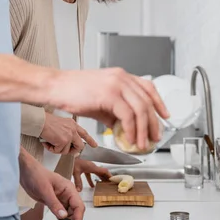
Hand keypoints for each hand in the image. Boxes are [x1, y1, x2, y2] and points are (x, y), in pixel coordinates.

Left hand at [19, 148, 84, 219]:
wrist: (25, 171)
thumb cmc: (36, 175)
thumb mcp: (45, 190)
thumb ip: (54, 204)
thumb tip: (63, 217)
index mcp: (69, 189)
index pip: (78, 206)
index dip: (78, 218)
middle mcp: (67, 195)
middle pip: (74, 213)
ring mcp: (61, 199)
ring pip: (67, 216)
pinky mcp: (54, 202)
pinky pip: (59, 215)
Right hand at [40, 113, 96, 155]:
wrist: (40, 121)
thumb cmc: (46, 122)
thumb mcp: (61, 124)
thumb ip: (67, 133)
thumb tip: (67, 144)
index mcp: (72, 124)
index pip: (84, 133)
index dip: (90, 140)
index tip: (95, 145)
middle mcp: (73, 129)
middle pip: (80, 146)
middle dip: (73, 151)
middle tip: (64, 150)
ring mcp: (69, 135)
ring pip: (66, 151)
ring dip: (57, 149)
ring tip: (50, 142)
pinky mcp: (63, 141)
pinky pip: (58, 151)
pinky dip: (51, 149)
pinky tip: (47, 142)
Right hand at [45, 68, 168, 151]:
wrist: (55, 87)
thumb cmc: (72, 92)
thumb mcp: (99, 101)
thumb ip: (114, 111)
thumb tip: (125, 127)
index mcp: (120, 76)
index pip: (148, 87)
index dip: (159, 102)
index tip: (165, 115)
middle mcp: (121, 77)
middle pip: (147, 100)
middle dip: (154, 122)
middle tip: (155, 136)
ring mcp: (116, 84)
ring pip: (140, 109)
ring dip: (144, 129)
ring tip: (143, 143)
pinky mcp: (109, 94)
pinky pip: (127, 115)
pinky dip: (132, 129)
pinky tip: (130, 139)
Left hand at [73, 159, 110, 191]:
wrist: (68, 155)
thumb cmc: (73, 160)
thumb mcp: (75, 172)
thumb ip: (78, 181)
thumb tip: (79, 190)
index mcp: (92, 166)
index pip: (104, 171)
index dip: (109, 176)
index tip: (113, 180)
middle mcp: (92, 166)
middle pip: (102, 173)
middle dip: (106, 179)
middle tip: (110, 184)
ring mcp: (89, 166)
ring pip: (97, 173)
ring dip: (100, 179)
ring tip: (103, 186)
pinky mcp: (85, 167)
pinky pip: (91, 174)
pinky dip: (93, 179)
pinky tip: (91, 185)